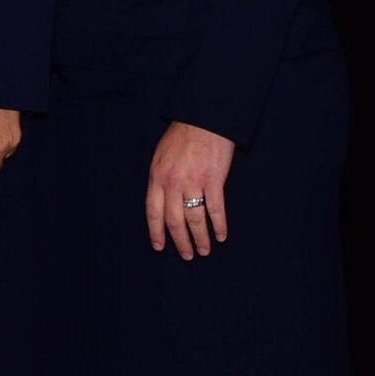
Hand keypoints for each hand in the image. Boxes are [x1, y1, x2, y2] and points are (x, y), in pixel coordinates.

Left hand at [146, 120, 234, 258]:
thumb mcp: (161, 157)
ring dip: (200, 238)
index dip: (156, 231)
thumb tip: (162, 200)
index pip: (152, 211)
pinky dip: (219, 225)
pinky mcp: (213, 180)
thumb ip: (161, 179)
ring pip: (194, 219)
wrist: (203, 120)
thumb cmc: (181, 137)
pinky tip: (221, 235)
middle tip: (187, 255)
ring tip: (204, 250)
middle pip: (173, 220)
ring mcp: (193, 182)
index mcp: (156, 177)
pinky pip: (216, 209)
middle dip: (180, 241)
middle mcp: (172, 183)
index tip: (159, 246)